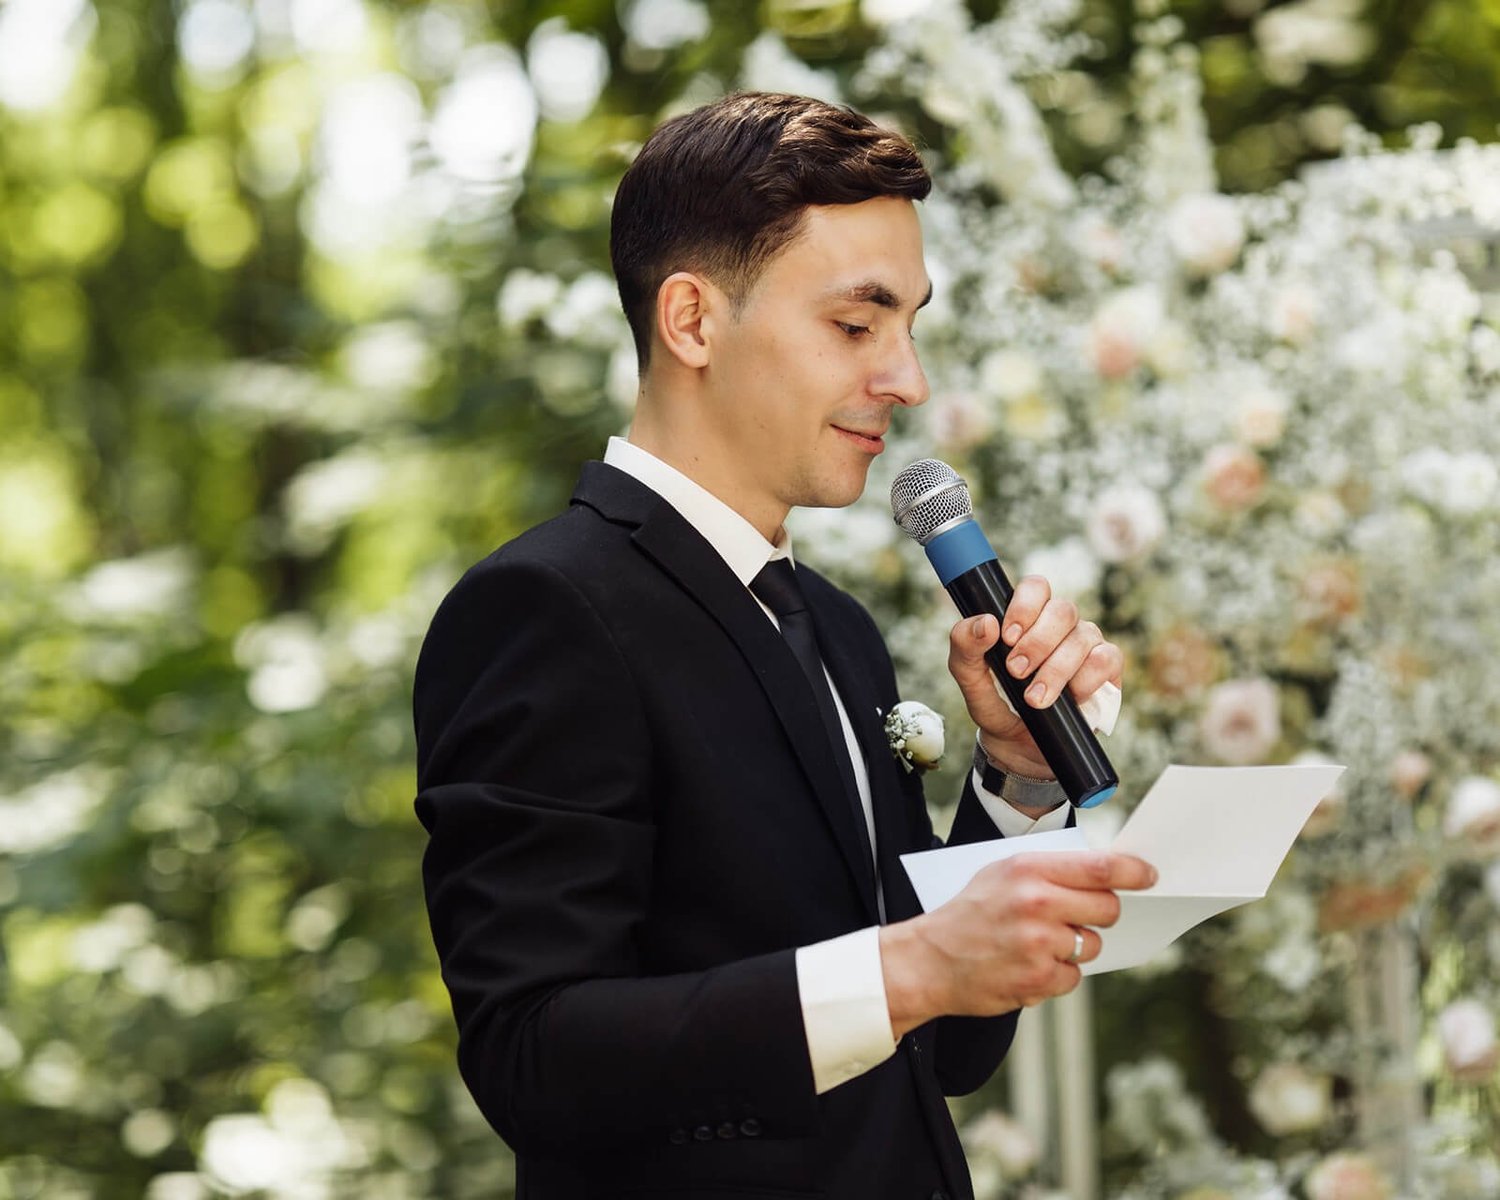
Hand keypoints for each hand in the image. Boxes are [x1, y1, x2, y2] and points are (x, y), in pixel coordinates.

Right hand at [879, 851, 1155, 1035]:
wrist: (929, 959)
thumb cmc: (969, 913)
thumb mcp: (1001, 873)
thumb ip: (1049, 871)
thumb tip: (1103, 873)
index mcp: (1028, 869)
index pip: (1100, 867)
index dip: (1134, 872)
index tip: (1149, 876)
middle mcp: (1036, 903)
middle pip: (1107, 908)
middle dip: (1100, 914)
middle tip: (1076, 917)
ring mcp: (1039, 943)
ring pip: (1092, 945)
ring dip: (1073, 947)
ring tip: (1037, 944)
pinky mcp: (1038, 978)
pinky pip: (1074, 977)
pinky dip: (1057, 974)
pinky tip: (1028, 965)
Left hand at [947, 575, 1121, 777]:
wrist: (1020, 749)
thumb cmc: (997, 704)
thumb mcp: (970, 680)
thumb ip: (965, 648)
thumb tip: (985, 623)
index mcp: (1029, 617)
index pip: (1036, 587)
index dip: (1025, 605)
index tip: (1007, 636)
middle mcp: (1061, 625)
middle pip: (1062, 610)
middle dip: (1037, 642)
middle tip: (1016, 671)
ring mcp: (1087, 644)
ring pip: (1083, 636)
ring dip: (1056, 669)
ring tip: (1034, 698)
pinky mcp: (1107, 670)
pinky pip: (1106, 659)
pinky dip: (1086, 680)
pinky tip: (1071, 698)